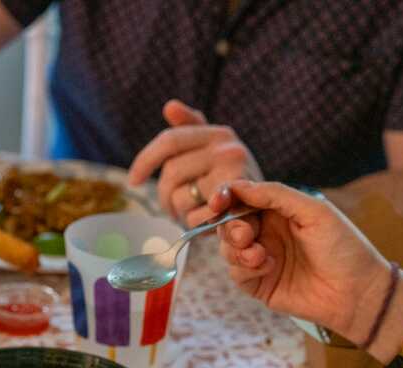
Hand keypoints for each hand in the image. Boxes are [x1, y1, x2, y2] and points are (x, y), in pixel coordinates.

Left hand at [128, 99, 263, 227]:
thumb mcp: (216, 148)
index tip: (132, 181)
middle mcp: (228, 150)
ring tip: (194, 212)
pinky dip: (195, 225)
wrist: (269, 210)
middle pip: (170, 174)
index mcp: (219, 134)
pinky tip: (206, 223)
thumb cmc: (234, 179)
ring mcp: (234, 178)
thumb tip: (169, 106)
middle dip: (165, 196)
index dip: (145, 160)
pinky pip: (195, 219)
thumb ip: (193, 128)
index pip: (170, 141)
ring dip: (180, 212)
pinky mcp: (236, 207)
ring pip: (180, 198)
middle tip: (172, 207)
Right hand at [210, 180, 391, 343]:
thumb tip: (239, 186)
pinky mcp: (260, 285)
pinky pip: (236, 273)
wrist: (357, 292)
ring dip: (236, 249)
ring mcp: (262, 259)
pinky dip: (246, 268)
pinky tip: (268, 267)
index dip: (226, 197)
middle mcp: (268, 233)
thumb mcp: (313, 211)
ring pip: (228, 249)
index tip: (219, 200)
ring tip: (259, 255)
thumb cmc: (343, 248)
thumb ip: (276, 195)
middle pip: (230, 224)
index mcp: (280, 211)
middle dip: (231, 227)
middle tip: (246, 235)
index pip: (243, 199)